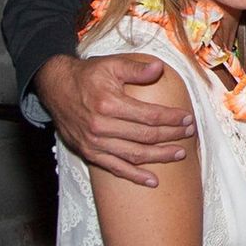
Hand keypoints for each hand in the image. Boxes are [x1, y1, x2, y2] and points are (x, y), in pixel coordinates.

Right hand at [36, 54, 194, 186]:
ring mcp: (94, 143)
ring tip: (180, 154)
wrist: (56, 88)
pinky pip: (115, 168)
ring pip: (134, 154)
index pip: (150, 115)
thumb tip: (159, 68)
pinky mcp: (89, 153)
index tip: (187, 119)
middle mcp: (101, 126)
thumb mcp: (111, 65)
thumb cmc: (87, 75)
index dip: (171, 118)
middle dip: (171, 136)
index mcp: (109, 104)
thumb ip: (136, 69)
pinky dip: (134, 176)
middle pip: (145, 136)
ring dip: (159, 157)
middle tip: (189, 134)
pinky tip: (152, 180)